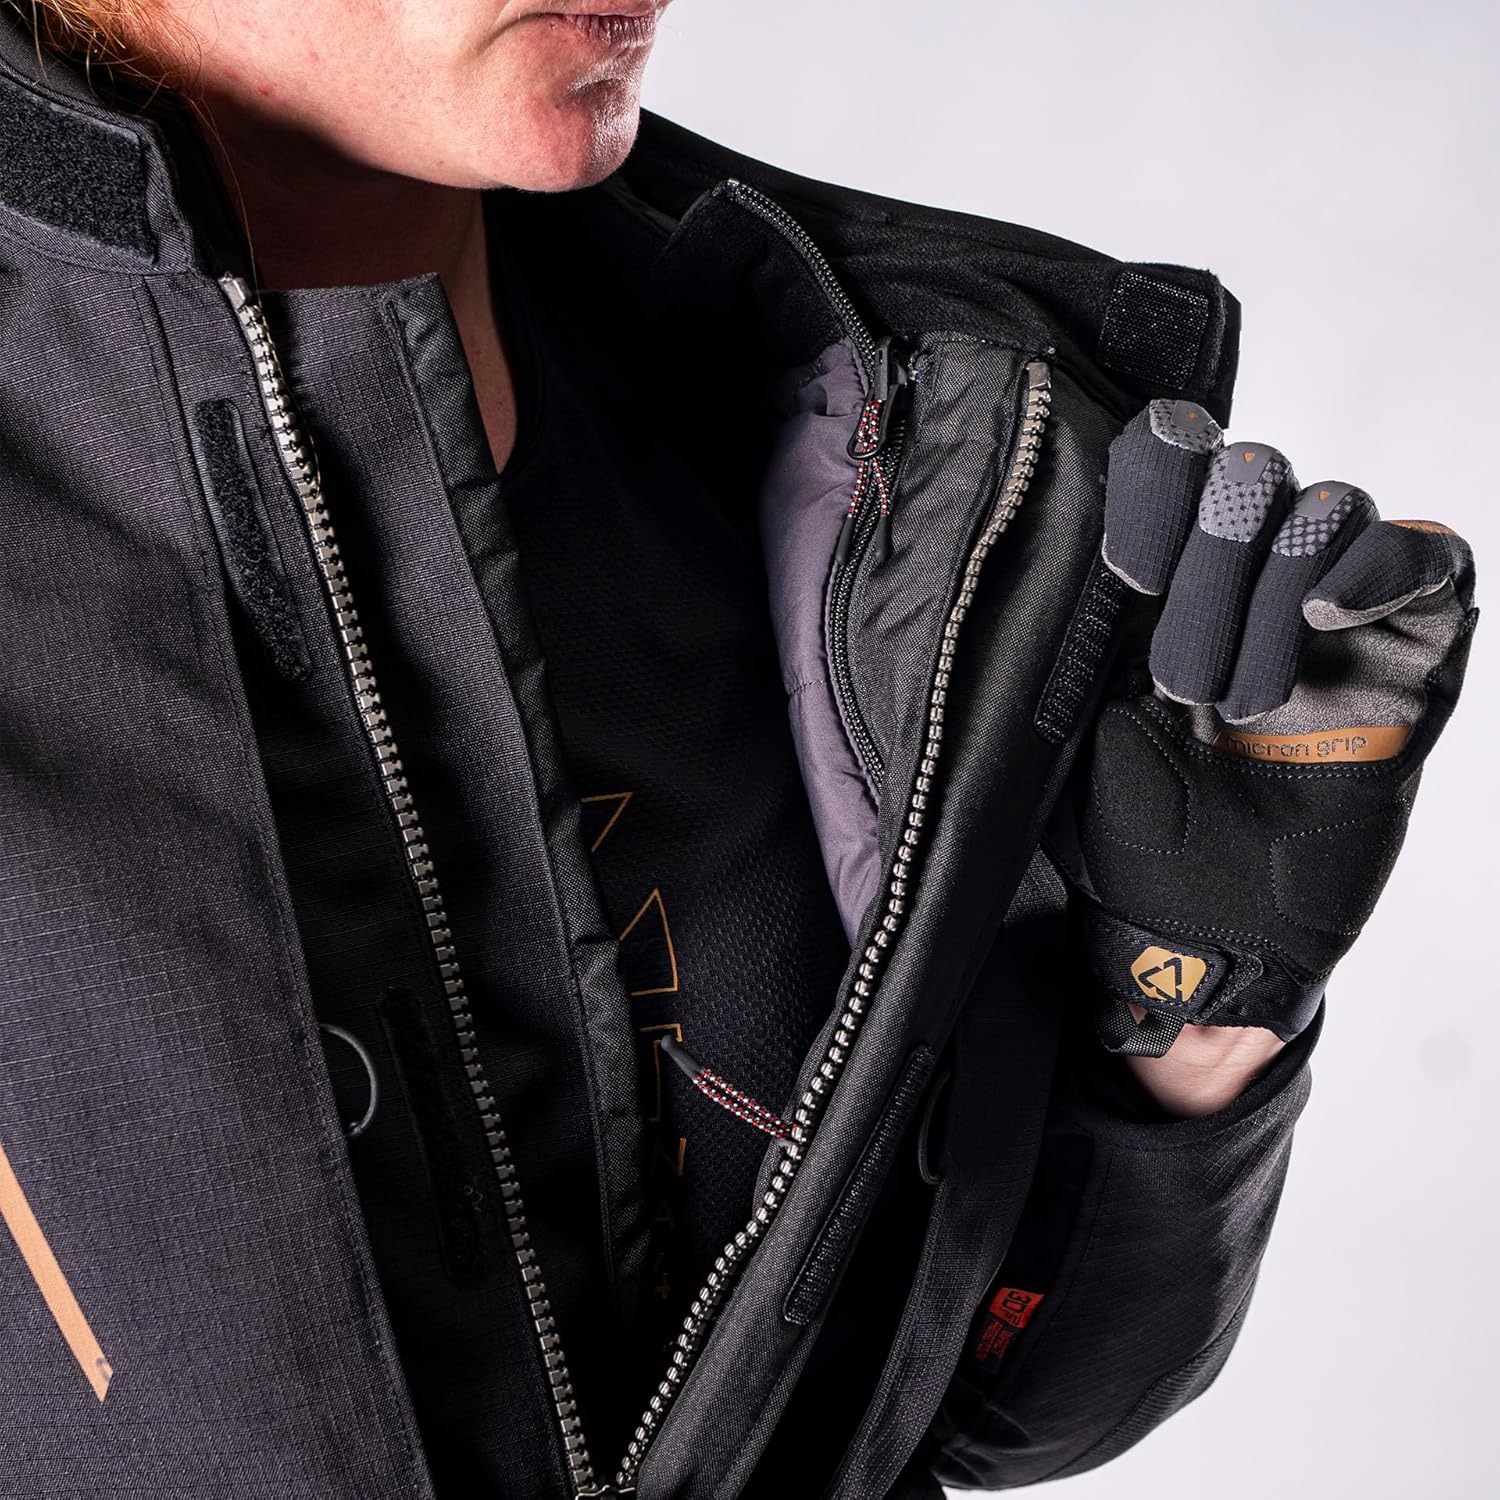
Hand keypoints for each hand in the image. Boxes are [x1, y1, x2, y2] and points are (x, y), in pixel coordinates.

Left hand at [1052, 400, 1477, 1110]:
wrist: (1202, 935)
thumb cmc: (1127, 831)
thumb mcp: (1073, 718)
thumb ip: (1086, 621)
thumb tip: (1073, 526)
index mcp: (1162, 578)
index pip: (1174, 456)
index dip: (1158, 481)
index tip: (1131, 569)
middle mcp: (1249, 578)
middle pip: (1252, 472)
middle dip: (1210, 563)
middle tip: (1179, 682)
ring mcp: (1335, 614)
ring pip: (1329, 510)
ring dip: (1275, 596)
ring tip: (1239, 705)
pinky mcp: (1411, 657)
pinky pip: (1430, 561)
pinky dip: (1382, 567)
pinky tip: (1329, 618)